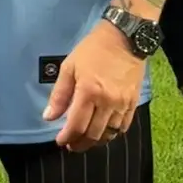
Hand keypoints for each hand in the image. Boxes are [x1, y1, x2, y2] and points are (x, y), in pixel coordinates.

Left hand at [43, 21, 146, 151]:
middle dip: (79, 143)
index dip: (67, 137)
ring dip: (96, 141)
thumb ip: (59, 94)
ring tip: (86, 140)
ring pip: (109, 134)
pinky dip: (113, 133)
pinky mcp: (133, 102)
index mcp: (88, 91)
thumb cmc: (93, 49)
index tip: (60, 141)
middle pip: (93, 134)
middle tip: (71, 144)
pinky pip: (124, 127)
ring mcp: (122, 103)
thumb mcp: (69, 66)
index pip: (76, 125)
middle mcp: (107, 101)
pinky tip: (104, 132)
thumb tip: (49, 117)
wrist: (125, 37)